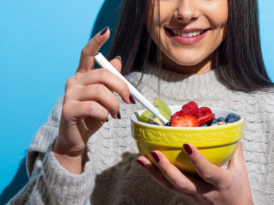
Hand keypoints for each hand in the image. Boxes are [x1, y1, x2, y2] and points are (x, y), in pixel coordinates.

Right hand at [54, 27, 134, 172]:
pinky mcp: (68, 109)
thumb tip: (117, 59)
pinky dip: (104, 114)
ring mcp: (69, 94)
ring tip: (115, 114)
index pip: (88, 53)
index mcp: (83, 75)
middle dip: (122, 87)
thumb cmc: (91, 116)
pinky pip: (94, 108)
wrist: (76, 138)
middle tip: (130, 100)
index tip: (107, 30)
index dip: (97, 41)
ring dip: (114, 105)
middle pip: (103, 74)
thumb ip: (109, 80)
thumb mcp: (104, 97)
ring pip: (101, 92)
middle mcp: (74, 80)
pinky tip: (103, 119)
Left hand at [137, 141, 252, 204]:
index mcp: (221, 184)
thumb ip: (234, 151)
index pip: (208, 172)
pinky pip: (170, 187)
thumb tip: (230, 131)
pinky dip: (157, 176)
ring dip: (154, 173)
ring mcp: (193, 197)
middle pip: (182, 183)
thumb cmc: (239, 193)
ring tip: (141, 159)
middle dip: (167, 168)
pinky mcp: (186, 198)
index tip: (187, 145)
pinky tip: (147, 165)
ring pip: (171, 187)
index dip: (197, 160)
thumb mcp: (241, 171)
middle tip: (154, 153)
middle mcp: (205, 192)